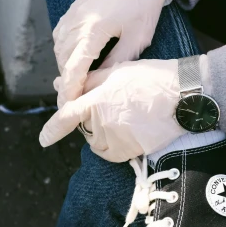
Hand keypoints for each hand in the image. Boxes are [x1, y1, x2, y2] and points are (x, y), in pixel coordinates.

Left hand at [40, 58, 185, 162]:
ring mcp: (115, 137)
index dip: (52, 129)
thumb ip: (87, 81)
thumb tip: (60, 84)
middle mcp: (103, 120)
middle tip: (114, 107)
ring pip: (96, 142)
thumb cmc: (151, 80)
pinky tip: (126, 134)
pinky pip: (110, 154)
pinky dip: (112, 147)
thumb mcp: (117, 72)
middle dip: (91, 119)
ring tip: (124, 119)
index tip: (44, 140)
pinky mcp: (128, 150)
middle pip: (85, 127)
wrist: (181, 97)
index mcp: (97, 98)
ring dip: (102, 134)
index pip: (67, 116)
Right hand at [52, 0, 178, 106]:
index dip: (70, 88)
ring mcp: (74, 12)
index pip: (75, 66)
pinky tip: (73, 57)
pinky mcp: (74, 8)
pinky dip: (63, 49)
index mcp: (95, 29)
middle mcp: (79, 21)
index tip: (67, 104)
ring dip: (64, 65)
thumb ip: (117, 62)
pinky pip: (60, 33)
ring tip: (75, 80)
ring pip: (59, 46)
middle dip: (66, 79)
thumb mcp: (137, 39)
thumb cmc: (144, 5)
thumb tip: (100, 82)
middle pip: (63, 58)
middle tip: (73, 97)